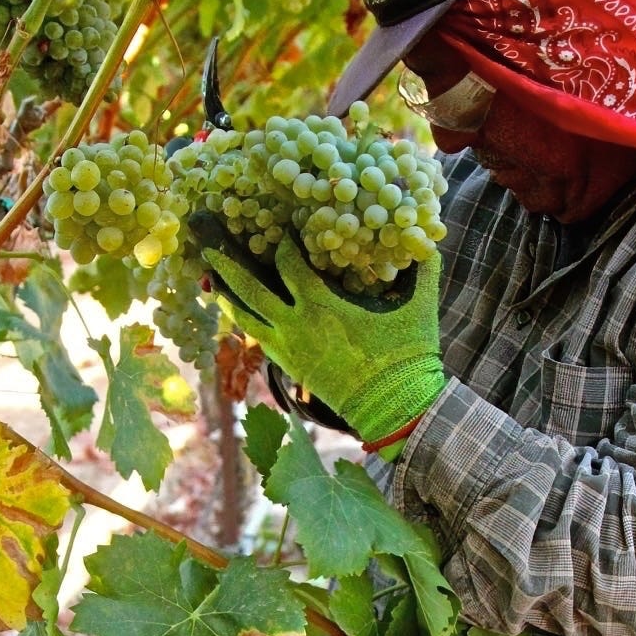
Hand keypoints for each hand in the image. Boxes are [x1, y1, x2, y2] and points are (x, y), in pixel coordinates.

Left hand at [190, 213, 444, 449]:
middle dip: (227, 265)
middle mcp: (296, 327)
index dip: (283, 242)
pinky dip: (248, 322)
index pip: (289, 264)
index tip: (282, 226)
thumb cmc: (408, 357)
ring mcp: (289, 350)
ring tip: (210, 280)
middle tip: (205, 245)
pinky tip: (243, 314)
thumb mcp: (419, 308)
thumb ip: (423, 269)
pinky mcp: (292, 369)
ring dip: (227, 297)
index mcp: (321, 306)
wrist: (396, 409)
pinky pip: (261, 340)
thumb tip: (430, 237)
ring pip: (246, 319)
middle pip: (249, 291)